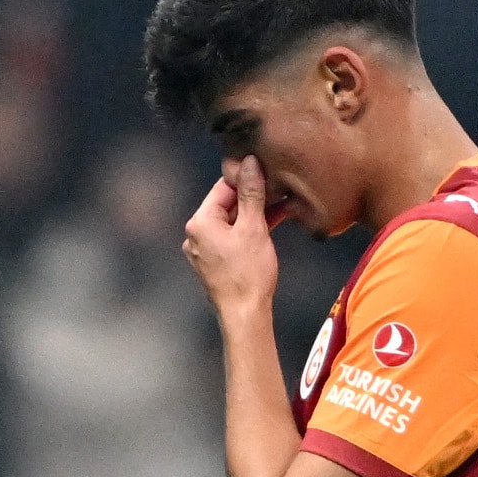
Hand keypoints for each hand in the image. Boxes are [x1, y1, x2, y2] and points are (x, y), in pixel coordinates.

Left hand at [181, 157, 280, 331]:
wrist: (245, 314)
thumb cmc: (248, 273)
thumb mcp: (254, 227)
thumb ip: (251, 193)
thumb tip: (249, 162)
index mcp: (200, 222)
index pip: (223, 187)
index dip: (245, 177)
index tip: (266, 169)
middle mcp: (196, 234)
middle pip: (226, 204)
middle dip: (252, 196)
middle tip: (278, 185)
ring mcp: (204, 250)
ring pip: (231, 221)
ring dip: (254, 212)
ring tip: (281, 202)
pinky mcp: (215, 262)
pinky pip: (232, 237)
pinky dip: (249, 230)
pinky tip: (271, 222)